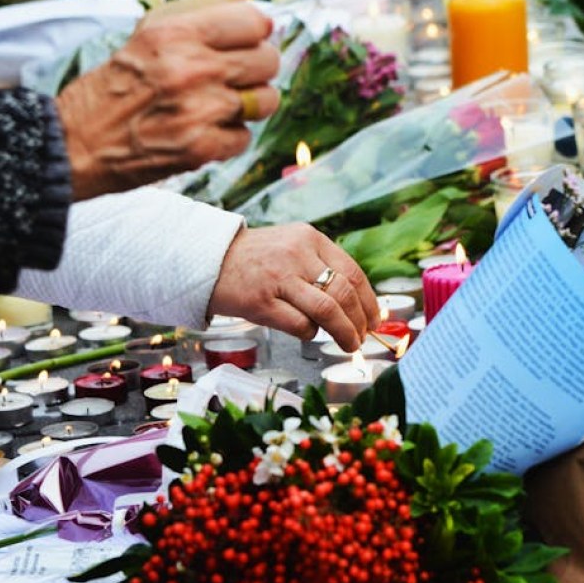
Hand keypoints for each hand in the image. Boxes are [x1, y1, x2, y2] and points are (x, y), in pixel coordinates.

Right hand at [55, 0, 279, 199]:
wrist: (76, 143)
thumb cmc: (114, 87)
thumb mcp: (146, 35)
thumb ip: (198, 19)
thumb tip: (257, 15)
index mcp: (175, 33)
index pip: (253, 21)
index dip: (256, 32)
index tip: (250, 40)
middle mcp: (191, 68)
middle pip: (267, 60)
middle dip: (256, 69)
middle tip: (235, 77)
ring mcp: (199, 110)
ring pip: (265, 100)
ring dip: (249, 105)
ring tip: (220, 106)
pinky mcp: (201, 148)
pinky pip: (245, 137)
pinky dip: (229, 137)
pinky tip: (204, 131)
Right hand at [208, 224, 380, 351]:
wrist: (209, 259)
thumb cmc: (256, 259)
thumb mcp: (292, 246)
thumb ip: (321, 264)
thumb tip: (357, 302)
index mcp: (310, 238)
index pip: (353, 272)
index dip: (369, 301)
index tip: (374, 319)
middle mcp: (297, 254)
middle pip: (344, 293)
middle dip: (360, 321)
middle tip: (363, 336)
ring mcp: (279, 278)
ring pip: (328, 310)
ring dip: (345, 332)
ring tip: (350, 344)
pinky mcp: (262, 302)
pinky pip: (301, 325)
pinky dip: (311, 333)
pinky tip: (309, 332)